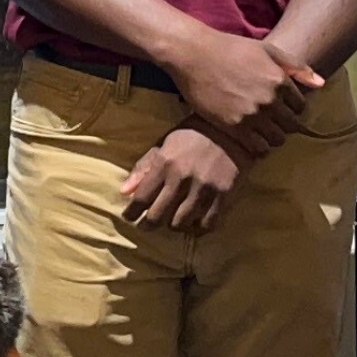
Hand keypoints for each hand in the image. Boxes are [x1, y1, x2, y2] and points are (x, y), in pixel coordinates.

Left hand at [120, 123, 243, 231]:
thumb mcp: (164, 143)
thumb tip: (124, 192)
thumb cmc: (193, 134)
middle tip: (145, 225)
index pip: (141, 198)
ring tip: (171, 221)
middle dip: (147, 225)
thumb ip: (143, 167)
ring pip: (180, 223)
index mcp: (164, 163)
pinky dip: (197, 228)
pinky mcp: (222, 195)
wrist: (231, 128)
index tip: (128, 217)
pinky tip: (193, 223)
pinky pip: (206, 224)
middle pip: (157, 216)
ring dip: (172, 225)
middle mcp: (182, 178)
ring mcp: (203, 188)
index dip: (131, 213)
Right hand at [161, 26, 318, 149]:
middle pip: (291, 126)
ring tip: (261, 129)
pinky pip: (258, 148)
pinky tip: (250, 137)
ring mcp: (252, 115)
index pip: (301, 107)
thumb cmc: (231, 49)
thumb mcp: (268, 50)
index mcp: (280, 81)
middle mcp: (269, 100)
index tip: (281, 107)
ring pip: (277, 139)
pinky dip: (258, 146)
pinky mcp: (234, 127)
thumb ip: (297, 67)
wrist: (195, 55)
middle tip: (271, 120)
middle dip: (284, 124)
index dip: (292, 108)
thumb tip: (321, 84)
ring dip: (272, 136)